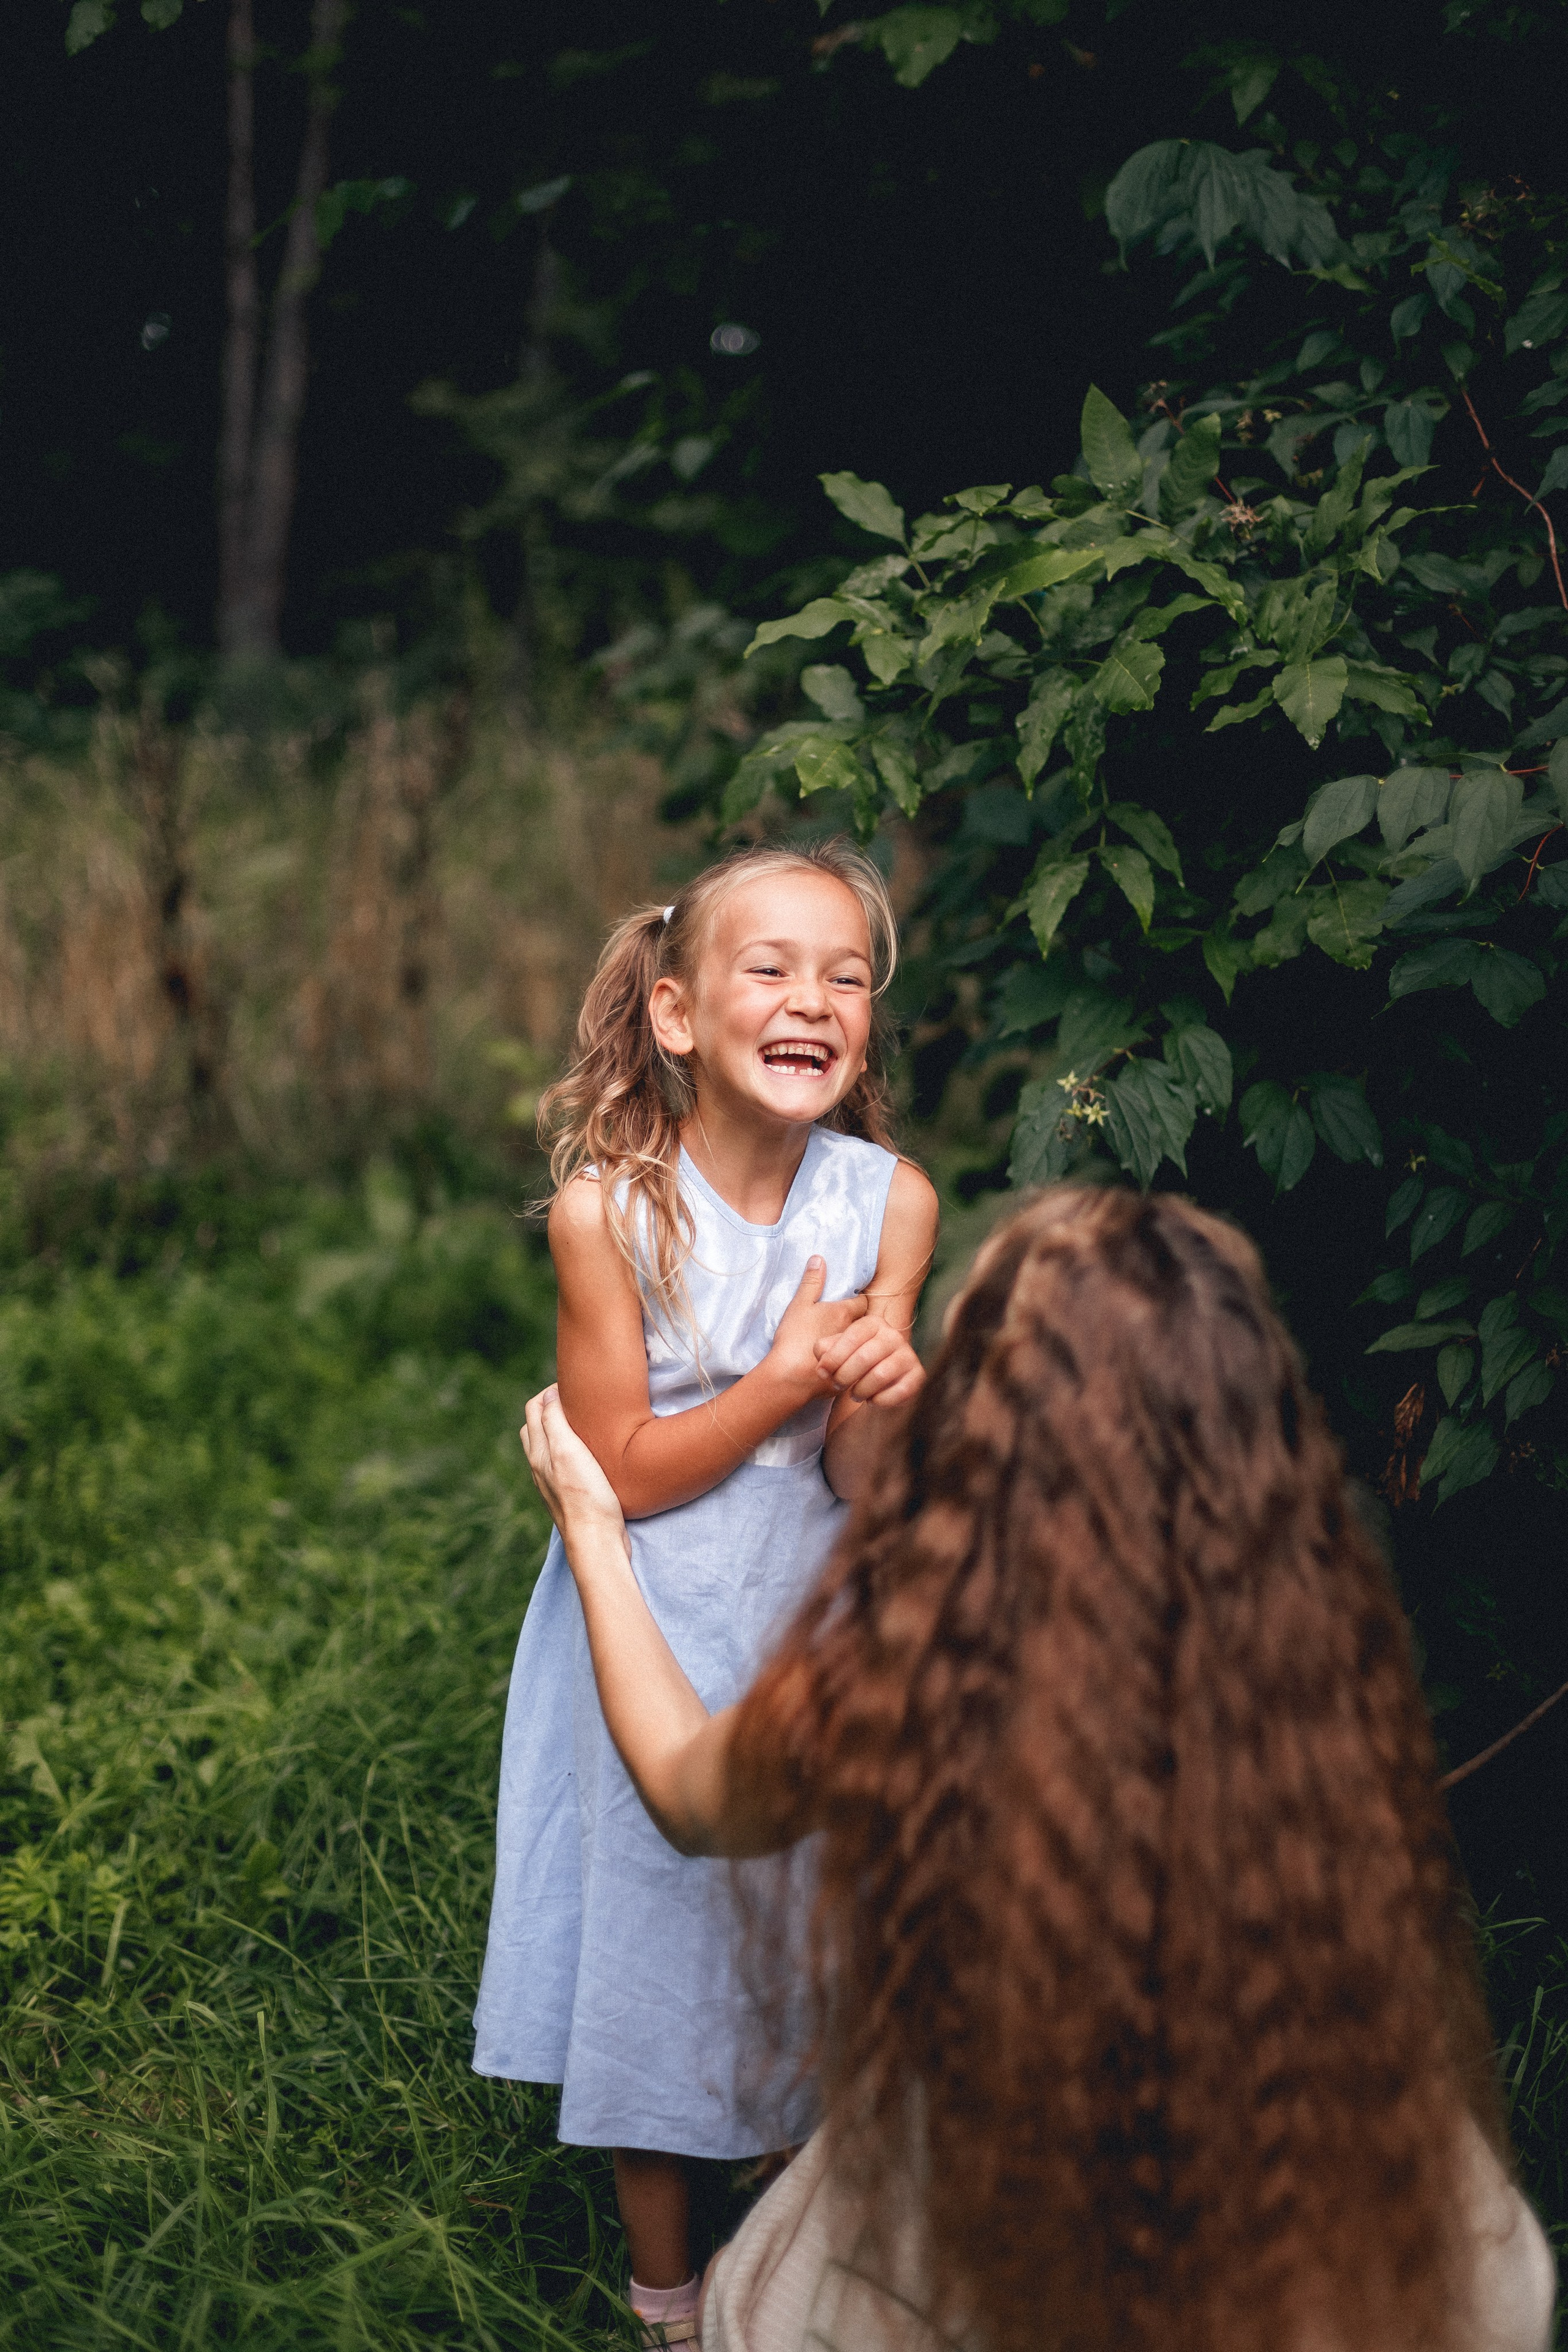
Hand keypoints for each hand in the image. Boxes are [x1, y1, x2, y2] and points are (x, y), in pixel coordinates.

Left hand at [521, 1386, 629, 1552]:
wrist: (596, 1541)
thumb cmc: (585, 1496)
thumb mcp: (568, 1451)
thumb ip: (555, 1422)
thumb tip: (549, 1395)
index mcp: (538, 1453)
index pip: (534, 1410)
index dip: (550, 1392)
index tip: (573, 1385)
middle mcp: (540, 1467)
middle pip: (535, 1427)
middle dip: (550, 1408)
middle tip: (576, 1400)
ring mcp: (552, 1483)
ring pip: (548, 1447)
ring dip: (559, 1430)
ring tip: (583, 1423)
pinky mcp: (568, 1496)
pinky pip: (561, 1465)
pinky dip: (569, 1451)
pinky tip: (588, 1454)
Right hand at [765, 1256, 868, 1396]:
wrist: (790, 1377)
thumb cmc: (794, 1337)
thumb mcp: (799, 1305)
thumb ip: (811, 1282)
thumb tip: (819, 1258)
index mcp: (844, 1313)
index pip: (863, 1302)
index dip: (857, 1300)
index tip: (849, 1301)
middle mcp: (853, 1333)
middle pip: (865, 1324)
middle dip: (859, 1323)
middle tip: (844, 1323)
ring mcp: (852, 1355)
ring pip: (861, 1346)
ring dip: (856, 1344)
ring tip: (843, 1344)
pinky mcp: (847, 1376)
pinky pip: (855, 1366)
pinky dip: (850, 1363)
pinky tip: (839, 1364)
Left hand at [814, 1310, 924, 1408]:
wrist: (879, 1382)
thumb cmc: (853, 1363)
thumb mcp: (836, 1352)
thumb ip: (825, 1350)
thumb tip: (822, 1363)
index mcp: (873, 1323)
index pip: (851, 1337)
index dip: (834, 1357)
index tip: (822, 1372)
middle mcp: (893, 1335)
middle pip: (864, 1357)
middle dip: (845, 1376)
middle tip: (838, 1385)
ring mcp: (908, 1354)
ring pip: (880, 1375)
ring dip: (861, 1390)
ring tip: (854, 1394)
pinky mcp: (918, 1374)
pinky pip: (900, 1390)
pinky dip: (881, 1400)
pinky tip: (872, 1400)